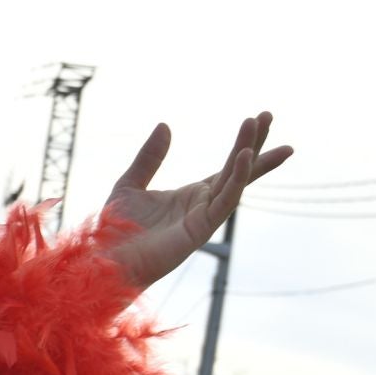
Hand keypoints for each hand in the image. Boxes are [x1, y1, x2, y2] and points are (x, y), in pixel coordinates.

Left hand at [93, 114, 292, 291]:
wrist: (107, 260)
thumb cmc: (116, 229)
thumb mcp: (130, 183)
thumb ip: (149, 157)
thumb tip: (165, 125)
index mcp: (193, 195)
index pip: (228, 166)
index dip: (245, 145)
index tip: (259, 118)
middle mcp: (204, 204)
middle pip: (238, 169)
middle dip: (255, 143)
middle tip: (269, 114)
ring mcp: (205, 217)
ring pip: (235, 180)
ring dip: (249, 152)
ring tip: (258, 123)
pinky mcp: (201, 229)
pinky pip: (225, 201)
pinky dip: (236, 179)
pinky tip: (244, 156)